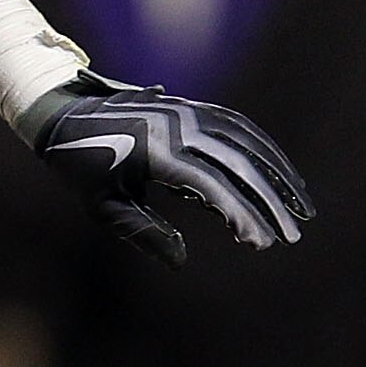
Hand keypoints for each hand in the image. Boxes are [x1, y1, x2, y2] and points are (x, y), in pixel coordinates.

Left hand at [20, 73, 311, 264]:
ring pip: (247, 141)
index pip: (212, 185)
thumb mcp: (102, 205)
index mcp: (156, 150)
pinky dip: (264, 149)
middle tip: (294, 236)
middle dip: (271, 201)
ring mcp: (187, 111)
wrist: (62, 113)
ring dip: (280, 173)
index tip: (261, 243)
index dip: (240, 214)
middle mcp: (178, 125)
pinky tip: (281, 175)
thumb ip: (142, 232)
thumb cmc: (80, 167)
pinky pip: (238, 127)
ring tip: (303, 208)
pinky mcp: (192, 107)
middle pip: (239, 163)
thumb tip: (181, 259)